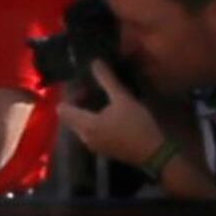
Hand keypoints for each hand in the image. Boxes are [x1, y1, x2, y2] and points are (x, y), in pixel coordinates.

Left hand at [58, 58, 175, 169]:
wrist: (152, 152)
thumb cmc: (136, 124)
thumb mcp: (123, 99)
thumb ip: (107, 80)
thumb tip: (94, 62)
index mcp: (85, 125)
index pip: (63, 109)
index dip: (69, 96)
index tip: (81, 84)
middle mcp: (83, 137)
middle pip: (71, 118)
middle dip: (78, 102)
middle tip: (92, 88)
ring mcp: (92, 145)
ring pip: (81, 125)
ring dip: (86, 112)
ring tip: (101, 98)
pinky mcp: (101, 149)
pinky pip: (90, 132)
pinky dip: (93, 121)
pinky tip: (108, 113)